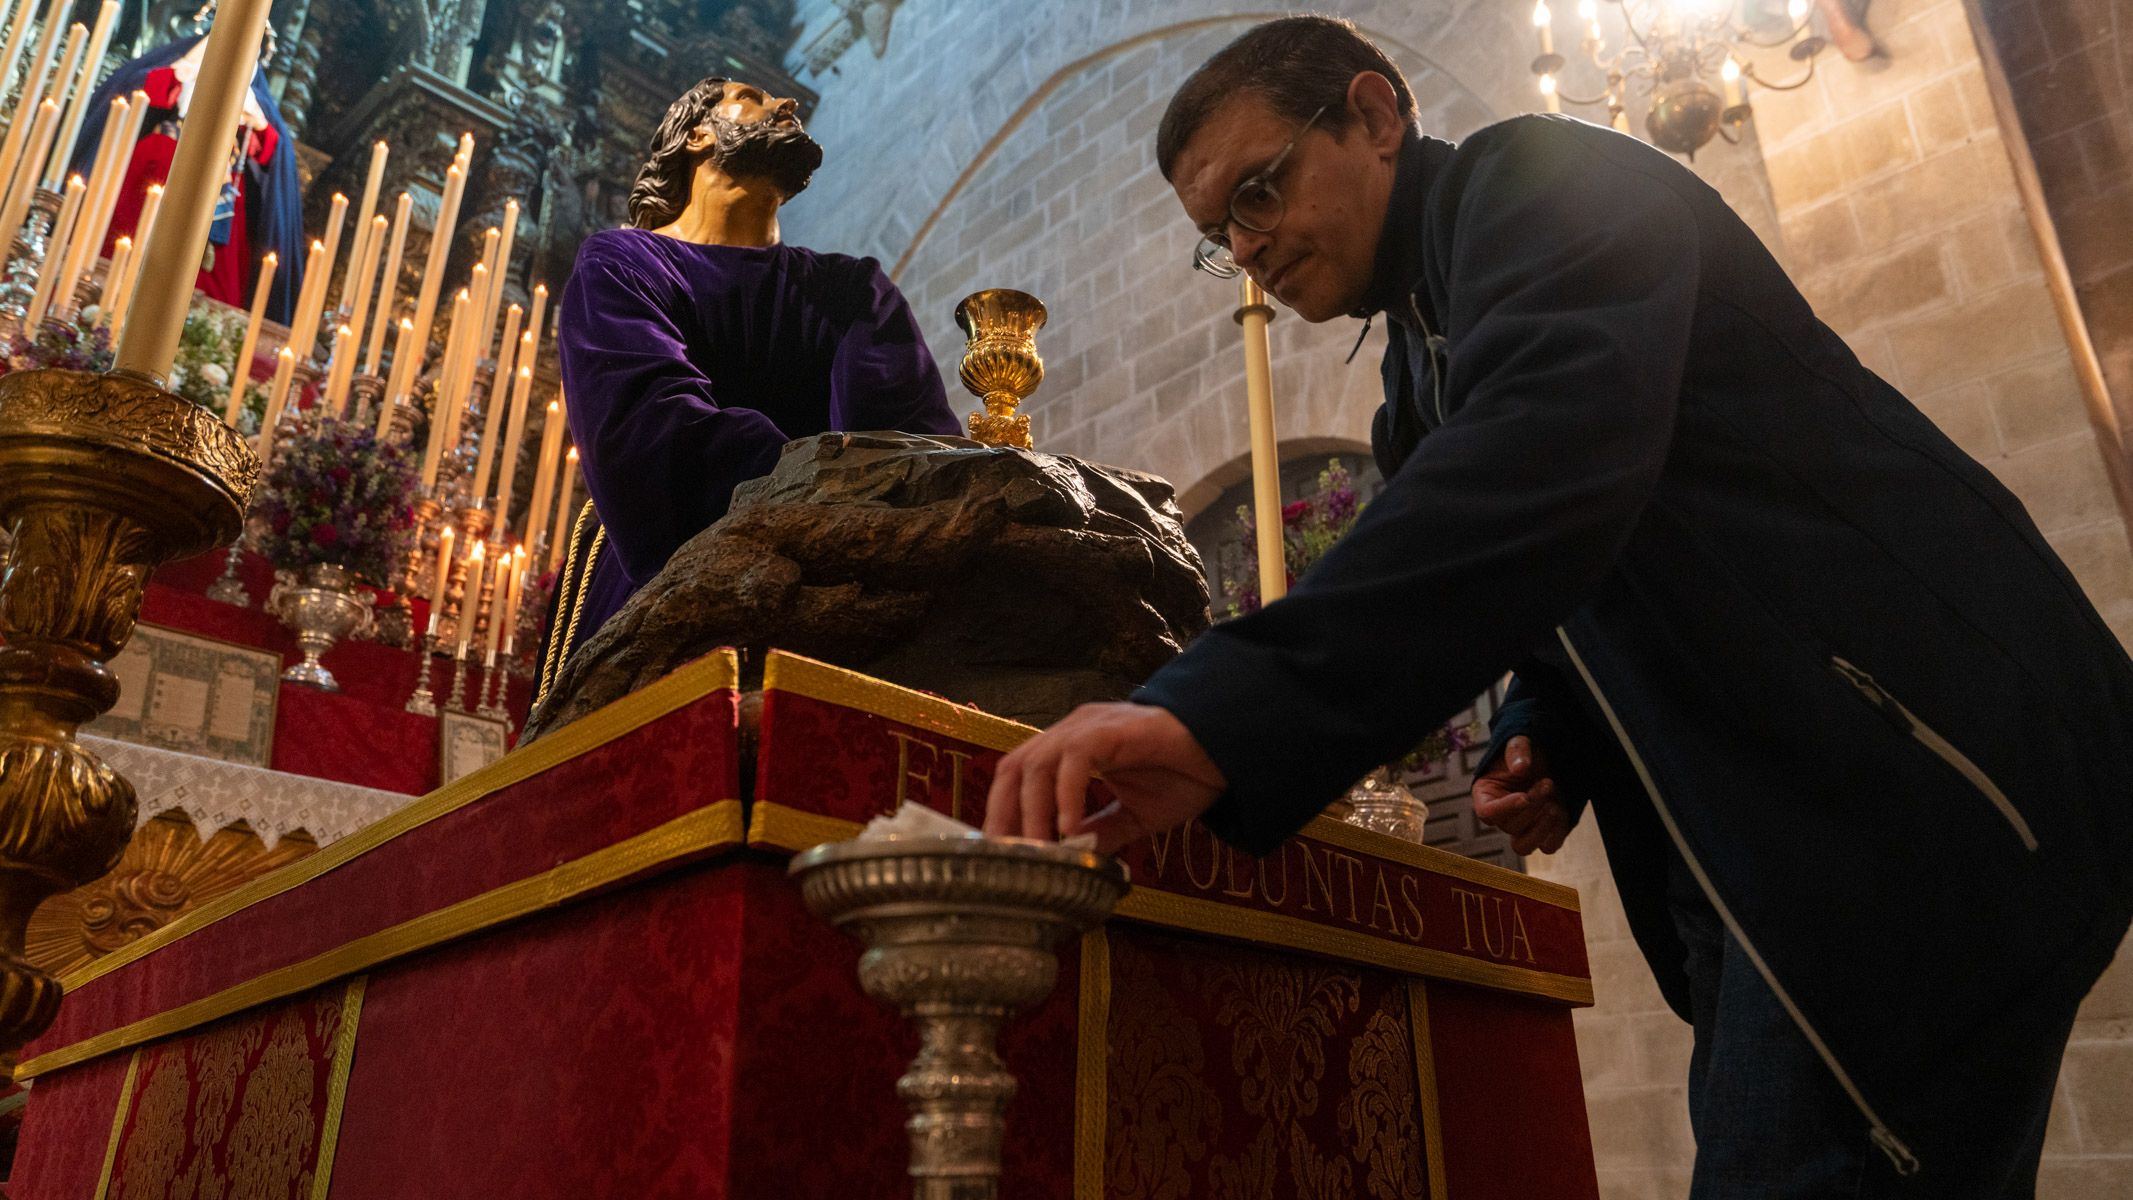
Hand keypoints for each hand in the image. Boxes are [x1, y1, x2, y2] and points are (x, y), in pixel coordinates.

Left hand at [983, 702, 1226, 853]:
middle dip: (1004, 815)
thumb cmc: (1183, 774)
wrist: (1228, 752)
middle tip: (1008, 859)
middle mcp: (1073, 732)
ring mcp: (1091, 727)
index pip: (1017, 778)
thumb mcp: (1133, 816)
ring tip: (1039, 850)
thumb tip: (1069, 860)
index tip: (1001, 856)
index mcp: (1071, 750)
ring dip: (1032, 810)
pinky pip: (1077, 758)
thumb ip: (1100, 832)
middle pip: (1014, 769)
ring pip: (1038, 763)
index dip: (1002, 814)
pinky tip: (1068, 826)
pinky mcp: (1113, 729)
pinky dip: (1066, 792)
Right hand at [1472, 735, 1570, 854]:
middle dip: (1533, 805)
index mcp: (1485, 795)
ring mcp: (1521, 828)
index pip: (1487, 812)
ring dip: (1542, 828)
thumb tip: (1520, 768)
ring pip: (1523, 847)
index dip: (1505, 808)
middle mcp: (1501, 816)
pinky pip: (1547, 847)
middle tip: (1548, 783)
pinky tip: (1562, 811)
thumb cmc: (1526, 753)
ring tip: (1555, 805)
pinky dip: (1556, 833)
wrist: (1546, 761)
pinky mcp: (1542, 833)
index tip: (1524, 796)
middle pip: (1510, 826)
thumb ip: (1517, 751)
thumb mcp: (1518, 742)